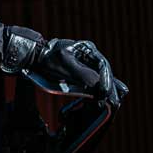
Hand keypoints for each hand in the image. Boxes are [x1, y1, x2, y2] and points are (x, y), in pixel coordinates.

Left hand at [0, 30, 128, 104]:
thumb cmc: (48, 59)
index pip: (102, 65)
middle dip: (110, 88)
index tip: (106, 91)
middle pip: (105, 73)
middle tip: (115, 101)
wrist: (35, 58)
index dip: (106, 79)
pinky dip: (101, 90)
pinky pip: (95, 82)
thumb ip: (81, 74)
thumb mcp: (64, 65)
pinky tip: (108, 97)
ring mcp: (87, 64)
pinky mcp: (83, 73)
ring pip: (102, 78)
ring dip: (109, 90)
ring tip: (116, 102)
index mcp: (87, 50)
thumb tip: (97, 85)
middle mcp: (90, 56)